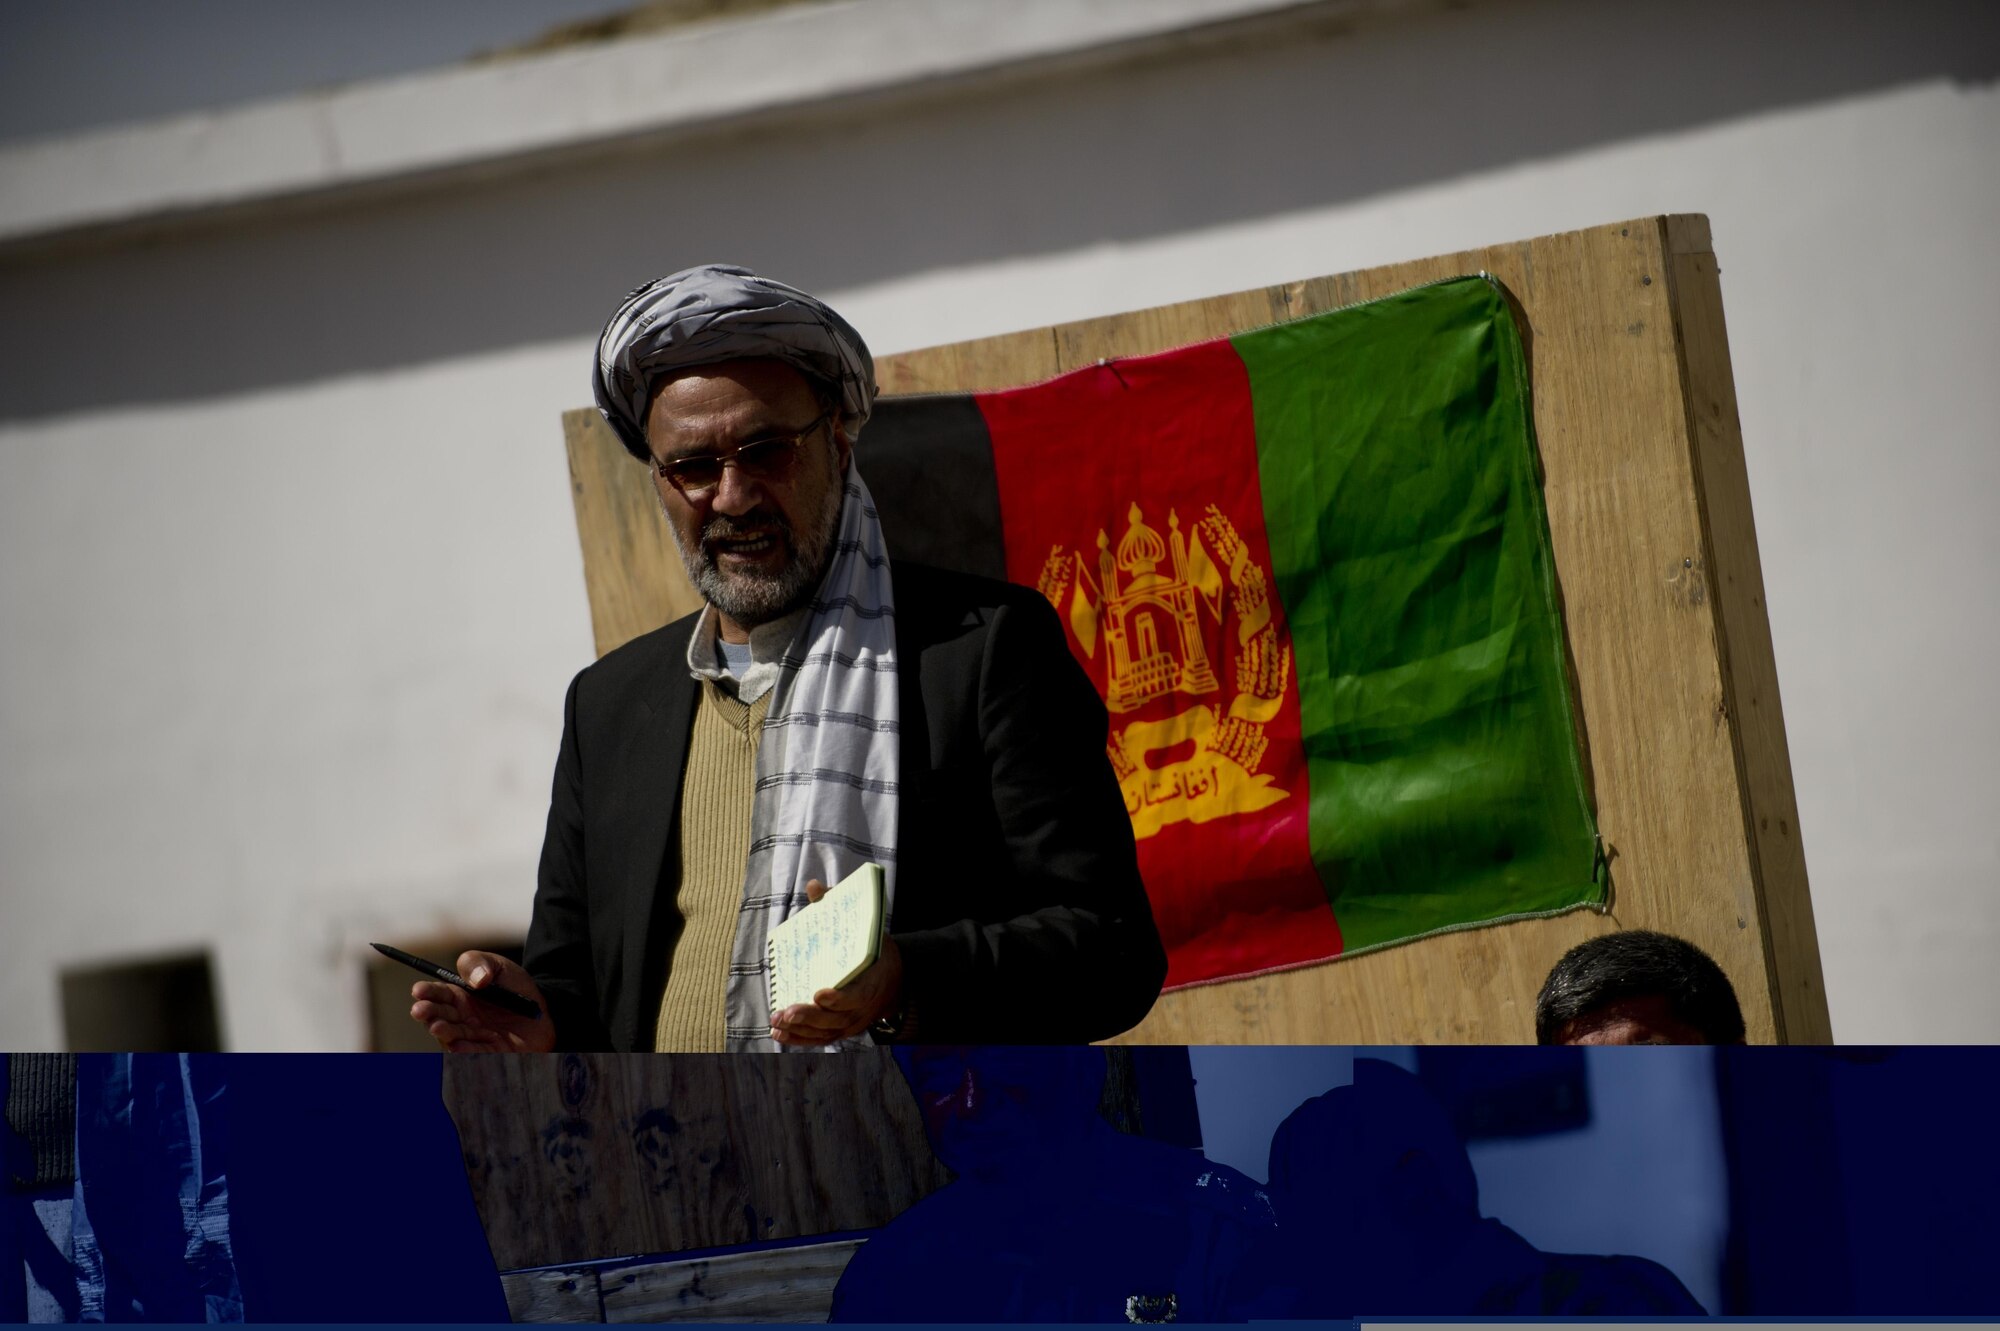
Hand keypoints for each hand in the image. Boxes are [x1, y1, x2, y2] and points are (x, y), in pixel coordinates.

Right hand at [410, 951, 556, 1052]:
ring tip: (438, 1026)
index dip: (426, 992)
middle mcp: (461, 1019)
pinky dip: (466, 1051)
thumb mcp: (499, 966)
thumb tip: (477, 979)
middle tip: (420, 1010)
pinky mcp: (489, 1052)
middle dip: (428, 1013)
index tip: (418, 990)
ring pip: (453, 1036)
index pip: (437, 994)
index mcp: (459, 996)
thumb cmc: (516, 987)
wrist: (546, 1010)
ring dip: (444, 1032)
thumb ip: (480, 963)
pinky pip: (475, 1053)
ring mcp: (473, 1037)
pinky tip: (456, 1046)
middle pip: (440, 1016)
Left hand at [770, 879, 903, 1045]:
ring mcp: (851, 1023)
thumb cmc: (872, 951)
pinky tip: (778, 1034)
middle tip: (786, 1012)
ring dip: (800, 1030)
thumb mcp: (864, 928)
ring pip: (825, 1032)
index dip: (839, 998)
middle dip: (810, 1016)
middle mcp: (863, 1008)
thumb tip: (814, 886)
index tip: (819, 993)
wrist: (893, 981)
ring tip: (776, 1021)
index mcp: (872, 981)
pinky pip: (820, 1039)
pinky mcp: (840, 1031)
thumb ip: (836, 908)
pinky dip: (799, 1039)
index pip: (857, 995)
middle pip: (835, 1019)